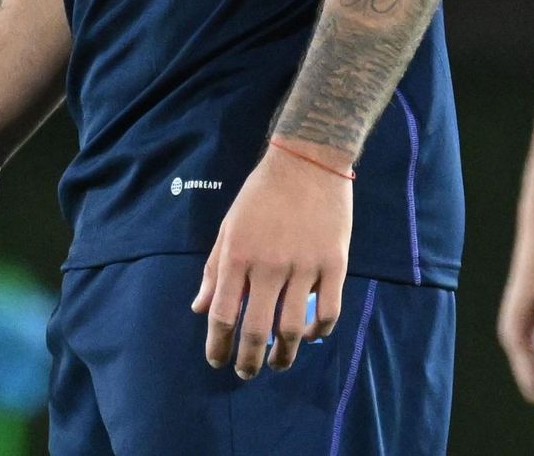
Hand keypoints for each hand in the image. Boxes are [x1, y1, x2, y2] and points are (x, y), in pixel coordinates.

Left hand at [191, 138, 353, 379]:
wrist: (308, 160)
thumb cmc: (261, 193)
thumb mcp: (229, 226)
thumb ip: (215, 269)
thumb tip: (199, 309)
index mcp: (238, 255)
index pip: (222, 315)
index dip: (218, 345)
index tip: (218, 361)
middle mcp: (269, 265)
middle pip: (256, 330)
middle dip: (248, 361)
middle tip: (246, 373)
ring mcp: (304, 265)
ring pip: (293, 329)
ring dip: (284, 355)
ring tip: (278, 364)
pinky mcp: (334, 263)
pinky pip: (328, 311)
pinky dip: (319, 332)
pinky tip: (311, 335)